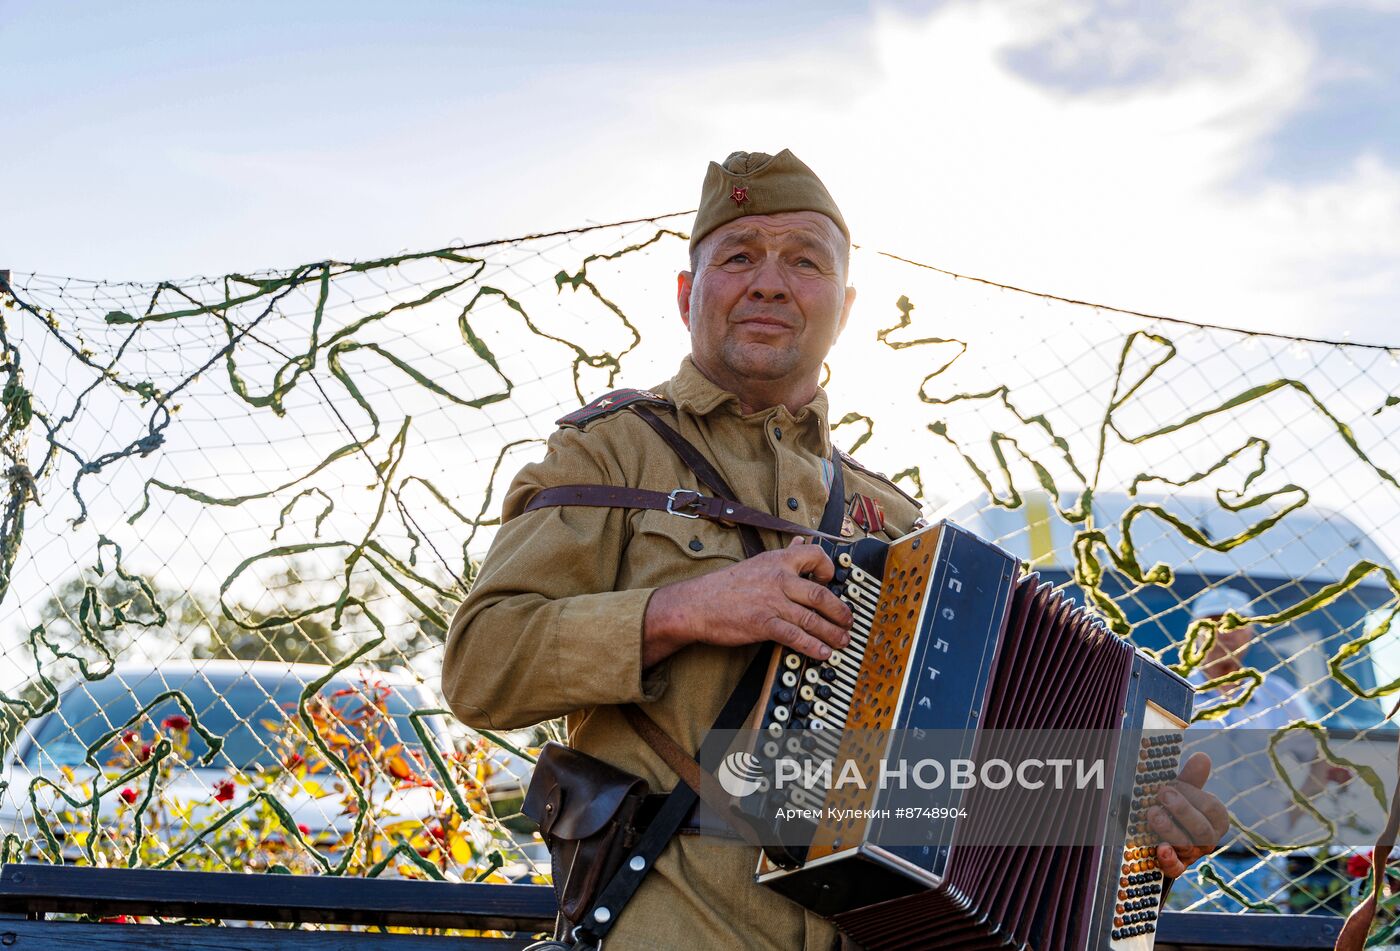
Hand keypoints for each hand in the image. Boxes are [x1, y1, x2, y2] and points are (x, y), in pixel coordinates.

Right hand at [643, 537, 851, 666]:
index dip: (829, 569)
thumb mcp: (758, 562)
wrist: (698, 604)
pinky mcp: (763, 624)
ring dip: (832, 632)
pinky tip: (823, 652)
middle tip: (849, 621)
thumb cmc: (727, 586)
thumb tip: (802, 541)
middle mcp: (778, 579)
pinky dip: (813, 646)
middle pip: (820, 594)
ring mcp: (772, 602)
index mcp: (777, 561)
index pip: (814, 556)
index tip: (833, 581)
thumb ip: (784, 554)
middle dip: (840, 611)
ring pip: (812, 618)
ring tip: (843, 641)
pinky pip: (795, 636)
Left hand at [1148, 752, 1230, 876]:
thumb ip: (1191, 778)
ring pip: (1187, 847)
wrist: (1156, 836)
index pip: (1212, 808)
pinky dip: (1169, 860)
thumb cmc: (1174, 808)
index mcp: (1215, 820)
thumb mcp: (1181, 793)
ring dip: (1169, 829)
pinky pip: (1176, 869)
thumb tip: (1203, 757)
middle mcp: (1207, 840)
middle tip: (1162, 793)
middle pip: (1202, 830)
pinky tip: (1161, 849)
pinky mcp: (1174, 867)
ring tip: (1153, 813)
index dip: (1193, 795)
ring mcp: (1191, 856)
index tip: (1173, 783)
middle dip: (1182, 810)